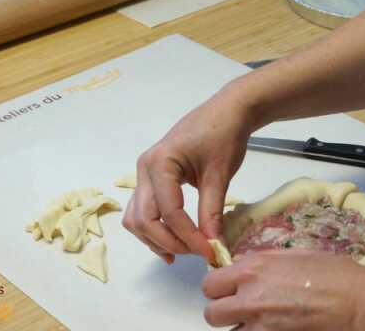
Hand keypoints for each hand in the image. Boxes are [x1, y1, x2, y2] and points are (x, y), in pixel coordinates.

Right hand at [122, 84, 253, 263]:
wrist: (227, 112)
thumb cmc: (224, 136)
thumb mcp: (219, 176)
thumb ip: (211, 212)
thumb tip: (213, 247)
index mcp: (160, 164)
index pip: (169, 212)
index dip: (189, 237)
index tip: (211, 252)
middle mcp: (144, 169)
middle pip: (143, 219)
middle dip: (169, 242)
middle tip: (197, 253)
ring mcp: (144, 173)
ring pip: (136, 217)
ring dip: (155, 239)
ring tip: (183, 252)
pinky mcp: (151, 178)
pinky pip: (143, 209)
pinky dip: (154, 228)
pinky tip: (173, 242)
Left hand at [202, 251, 364, 329]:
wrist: (360, 302)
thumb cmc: (333, 273)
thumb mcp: (292, 254)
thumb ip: (260, 260)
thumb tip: (240, 265)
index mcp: (251, 271)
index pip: (209, 285)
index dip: (218, 287)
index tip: (229, 288)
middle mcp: (249, 300)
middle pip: (212, 314)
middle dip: (223, 311)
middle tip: (240, 308)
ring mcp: (261, 327)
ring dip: (240, 328)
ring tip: (260, 321)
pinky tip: (273, 329)